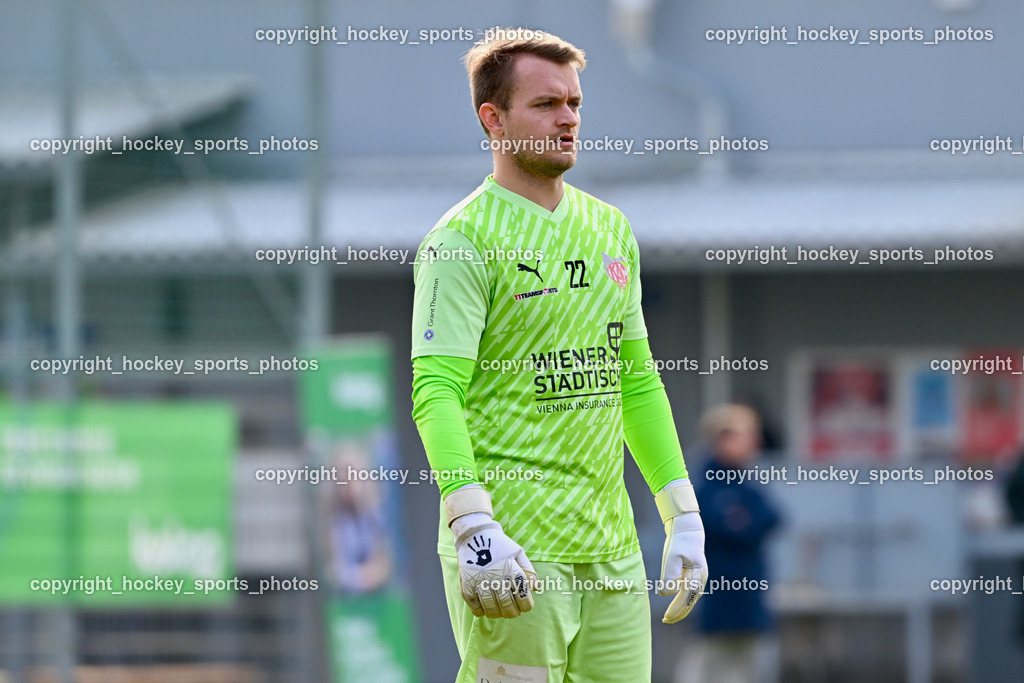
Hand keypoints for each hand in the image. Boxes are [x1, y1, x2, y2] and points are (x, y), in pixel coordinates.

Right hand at [446, 486, 538, 617]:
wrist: (474, 534)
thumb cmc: (499, 544)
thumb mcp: (517, 552)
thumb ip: (528, 570)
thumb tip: (536, 588)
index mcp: (510, 568)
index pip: (522, 593)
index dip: (526, 604)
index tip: (527, 607)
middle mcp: (496, 576)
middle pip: (506, 603)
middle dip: (513, 612)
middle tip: (515, 613)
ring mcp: (480, 581)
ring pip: (490, 606)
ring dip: (497, 613)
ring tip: (501, 613)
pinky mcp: (467, 584)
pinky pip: (473, 604)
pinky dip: (480, 611)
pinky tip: (484, 611)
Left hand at [655, 480, 707, 622]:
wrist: (687, 531)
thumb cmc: (680, 541)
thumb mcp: (672, 555)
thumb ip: (669, 574)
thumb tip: (665, 593)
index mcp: (697, 573)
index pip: (688, 594)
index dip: (678, 606)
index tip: (667, 614)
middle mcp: (700, 579)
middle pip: (691, 601)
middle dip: (679, 612)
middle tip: (665, 620)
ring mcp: (698, 580)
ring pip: (690, 600)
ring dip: (680, 610)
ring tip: (668, 619)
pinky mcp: (693, 579)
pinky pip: (688, 595)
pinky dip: (681, 604)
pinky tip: (673, 610)